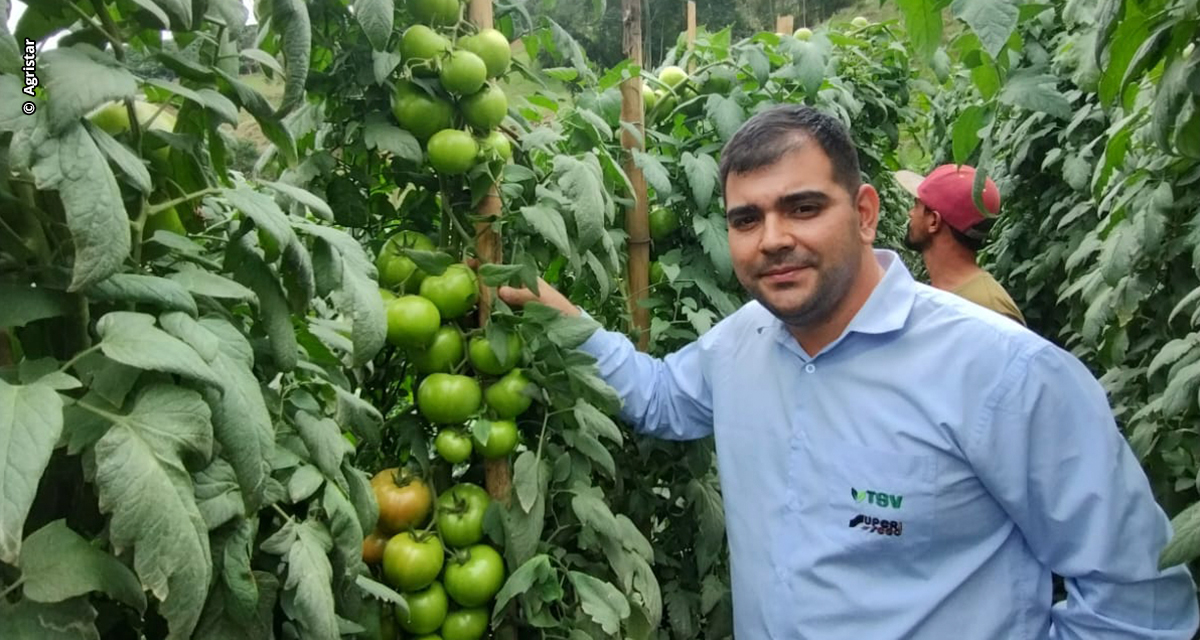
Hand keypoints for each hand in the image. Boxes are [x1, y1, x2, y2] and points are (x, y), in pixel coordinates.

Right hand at [464, 257, 579, 316]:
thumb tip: (500, 291)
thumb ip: (520, 294)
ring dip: (480, 297)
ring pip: (493, 297)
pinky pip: (497, 313)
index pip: (500, 266)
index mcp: (523, 278)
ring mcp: (513, 303)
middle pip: (493, 281)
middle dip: (477, 279)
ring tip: (463, 296)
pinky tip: (475, 314)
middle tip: (461, 277)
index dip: (484, 263)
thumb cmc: (557, 307)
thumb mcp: (539, 298)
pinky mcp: (513, 318)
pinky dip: (487, 313)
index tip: (469, 261)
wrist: (570, 327)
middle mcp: (516, 288)